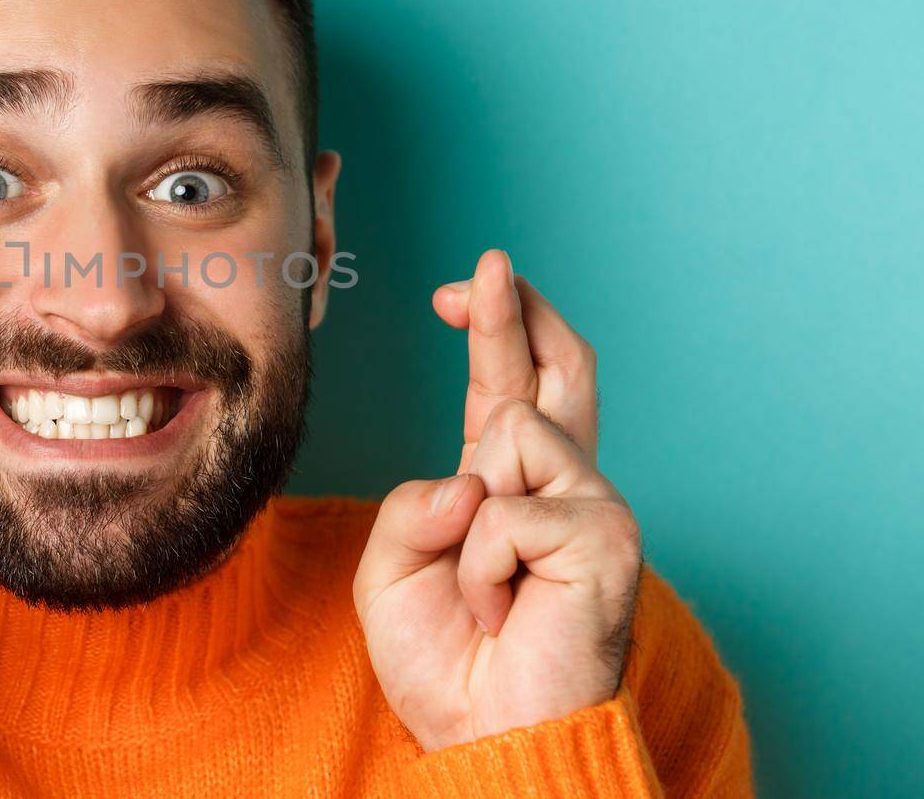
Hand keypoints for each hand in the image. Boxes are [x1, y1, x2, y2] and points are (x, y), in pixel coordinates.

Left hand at [352, 249, 641, 750]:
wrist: (488, 740)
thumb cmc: (447, 662)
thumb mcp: (394, 569)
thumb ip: (414, 502)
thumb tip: (472, 473)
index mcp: (508, 489)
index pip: (510, 387)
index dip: (496, 327)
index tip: (473, 281)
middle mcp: (561, 486)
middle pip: (556, 368)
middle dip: (518, 310)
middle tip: (490, 262)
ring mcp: (592, 506)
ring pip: (514, 428)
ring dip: (469, 516)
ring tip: (487, 591)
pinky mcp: (607, 536)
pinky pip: (510, 509)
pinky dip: (482, 564)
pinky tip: (504, 607)